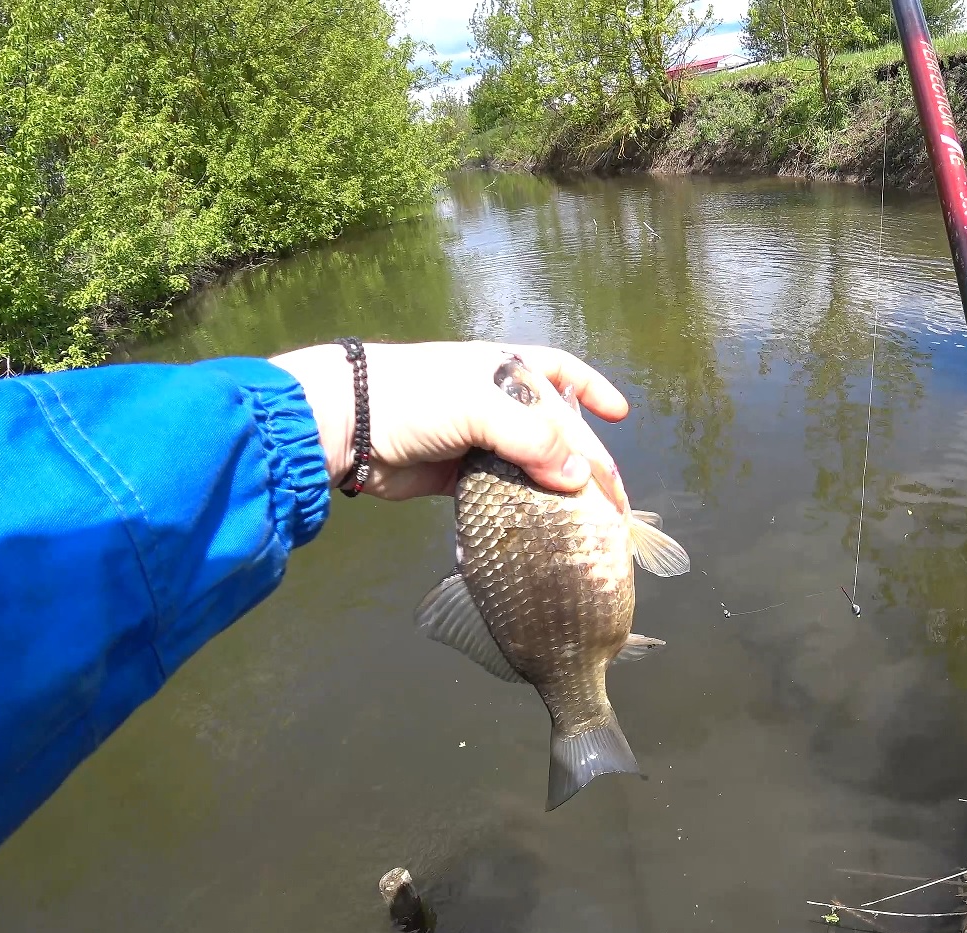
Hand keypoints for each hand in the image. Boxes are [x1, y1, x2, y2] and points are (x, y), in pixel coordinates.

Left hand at [269, 340, 628, 500]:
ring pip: (532, 466)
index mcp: (505, 370)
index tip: (621, 416)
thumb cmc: (414, 397)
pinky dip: (524, 509)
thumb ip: (535, 440)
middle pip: (556, 431)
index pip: (563, 375)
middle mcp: (496, 403)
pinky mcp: (458, 477)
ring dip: (558, 492)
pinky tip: (544, 527)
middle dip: (585, 463)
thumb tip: (580, 480)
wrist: (345, 426)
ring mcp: (478, 441)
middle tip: (611, 503)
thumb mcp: (481, 406)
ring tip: (587, 523)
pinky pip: (504, 493)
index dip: (594, 392)